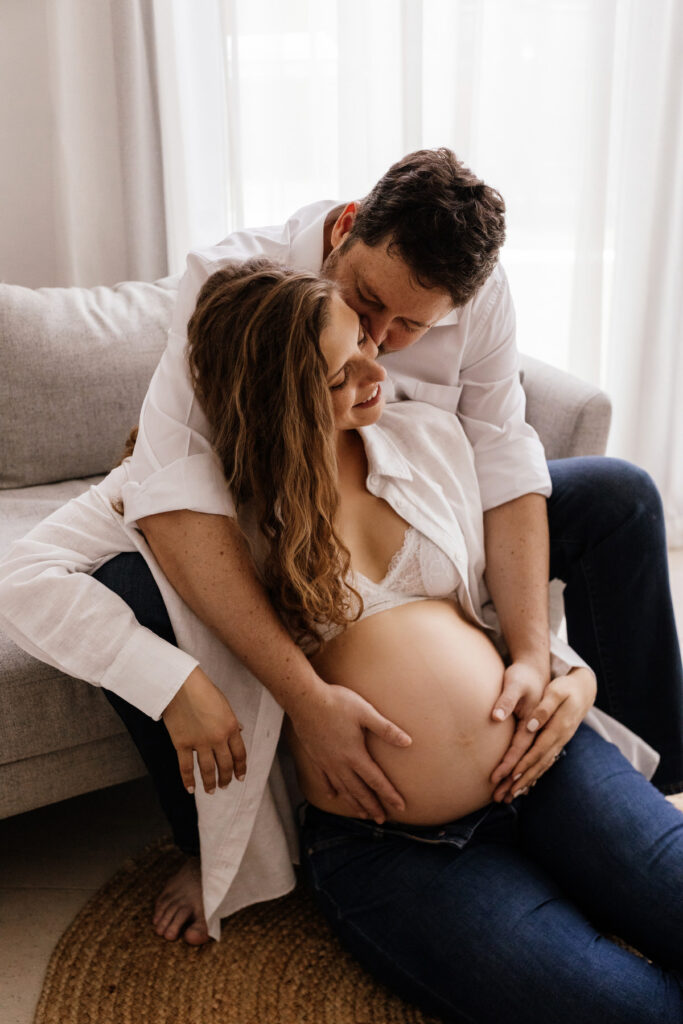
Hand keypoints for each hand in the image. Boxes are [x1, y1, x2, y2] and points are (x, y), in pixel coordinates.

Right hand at [162, 666, 246, 794]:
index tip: (240, 777)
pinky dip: (188, 780)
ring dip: (210, 783)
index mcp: (231, 727)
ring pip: (208, 770)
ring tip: (212, 791)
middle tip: (225, 786)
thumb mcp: (224, 704)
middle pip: (225, 765)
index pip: (239, 754)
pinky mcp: (182, 744)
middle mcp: (218, 738)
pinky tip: (191, 789)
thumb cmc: (203, 690)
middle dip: (226, 778)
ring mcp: (200, 743)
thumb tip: (240, 731)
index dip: (241, 768)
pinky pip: (186, 767)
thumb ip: (232, 721)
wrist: (182, 685)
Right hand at [288, 683, 411, 822]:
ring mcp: (325, 762)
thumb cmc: (336, 702)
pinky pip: (323, 780)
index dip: (389, 795)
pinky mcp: (314, 757)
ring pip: (342, 789)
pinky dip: (329, 790)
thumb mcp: (365, 712)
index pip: (376, 780)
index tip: (400, 808)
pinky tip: (332, 796)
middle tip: (381, 819)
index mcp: (355, 754)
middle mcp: (339, 763)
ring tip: (362, 814)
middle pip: (358, 790)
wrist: (305, 699)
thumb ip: (386, 729)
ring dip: (353, 802)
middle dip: (371, 806)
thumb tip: (408, 742)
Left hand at [491, 667, 596, 801]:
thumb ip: (544, 709)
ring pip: (543, 766)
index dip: (524, 764)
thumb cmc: (566, 688)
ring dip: (527, 781)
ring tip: (512, 795)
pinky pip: (546, 762)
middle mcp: (560, 739)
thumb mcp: (556, 692)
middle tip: (506, 795)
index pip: (538, 750)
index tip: (510, 776)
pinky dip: (536, 774)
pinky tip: (526, 784)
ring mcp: (560, 742)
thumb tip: (531, 725)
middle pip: (539, 764)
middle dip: (522, 780)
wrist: (584, 689)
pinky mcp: (558, 742)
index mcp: (558, 728)